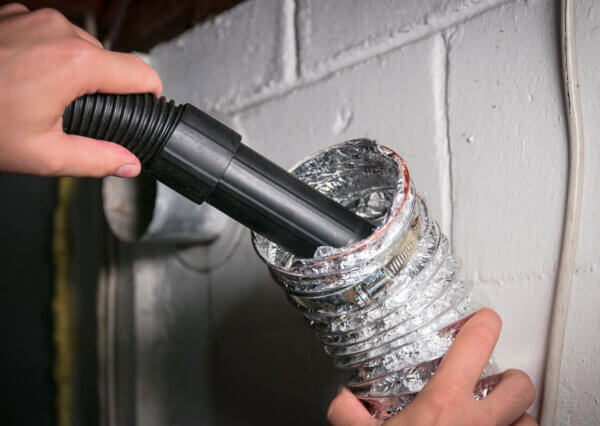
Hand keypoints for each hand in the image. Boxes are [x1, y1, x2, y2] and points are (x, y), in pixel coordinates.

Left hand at [0, 3, 161, 176]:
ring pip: (78, 45)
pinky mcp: (13, 14)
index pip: (141, 72)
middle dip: (102, 87)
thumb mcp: (42, 154)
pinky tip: (24, 77)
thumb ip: (96, 159)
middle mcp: (59, 31)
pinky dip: (47, 54)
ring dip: (73, 69)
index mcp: (76, 64)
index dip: (151, 92)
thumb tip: (128, 163)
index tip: (148, 104)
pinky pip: (49, 34)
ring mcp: (34, 18)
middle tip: (76, 115)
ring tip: (43, 96)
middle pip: (108, 60)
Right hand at [327, 309, 536, 425]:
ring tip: (494, 415)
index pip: (476, 343)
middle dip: (509, 377)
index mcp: (442, 405)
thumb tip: (342, 400)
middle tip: (490, 380)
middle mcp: (478, 424)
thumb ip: (347, 414)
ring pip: (529, 418)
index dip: (483, 323)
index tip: (481, 320)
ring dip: (515, 414)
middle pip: (519, 383)